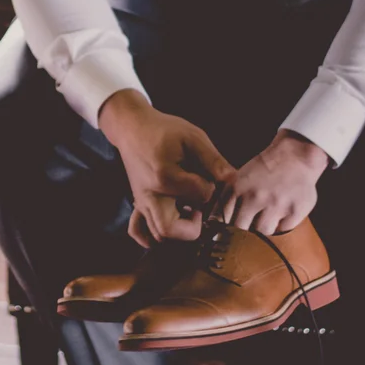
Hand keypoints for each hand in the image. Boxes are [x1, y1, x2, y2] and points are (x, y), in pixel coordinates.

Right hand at [98, 91, 236, 246]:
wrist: (132, 127)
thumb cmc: (164, 130)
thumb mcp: (192, 136)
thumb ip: (213, 159)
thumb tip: (232, 179)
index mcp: (166, 176)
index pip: (201, 195)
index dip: (212, 187)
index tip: (209, 176)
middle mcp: (150, 195)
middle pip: (173, 230)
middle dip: (194, 224)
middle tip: (199, 205)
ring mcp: (141, 202)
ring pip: (158, 235)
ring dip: (178, 229)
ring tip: (187, 208)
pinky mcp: (137, 204)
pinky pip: (139, 232)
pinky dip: (152, 236)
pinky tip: (168, 224)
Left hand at [219, 129, 329, 234]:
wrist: (295, 154)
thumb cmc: (265, 167)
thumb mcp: (239, 178)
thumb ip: (227, 199)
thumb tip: (212, 222)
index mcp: (238, 188)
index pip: (223, 218)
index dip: (223, 227)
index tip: (225, 231)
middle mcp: (255, 197)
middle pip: (242, 229)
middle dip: (243, 228)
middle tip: (249, 224)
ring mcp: (276, 205)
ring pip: (263, 231)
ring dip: (264, 227)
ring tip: (268, 216)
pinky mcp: (295, 211)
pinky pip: (283, 230)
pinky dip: (282, 225)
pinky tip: (283, 213)